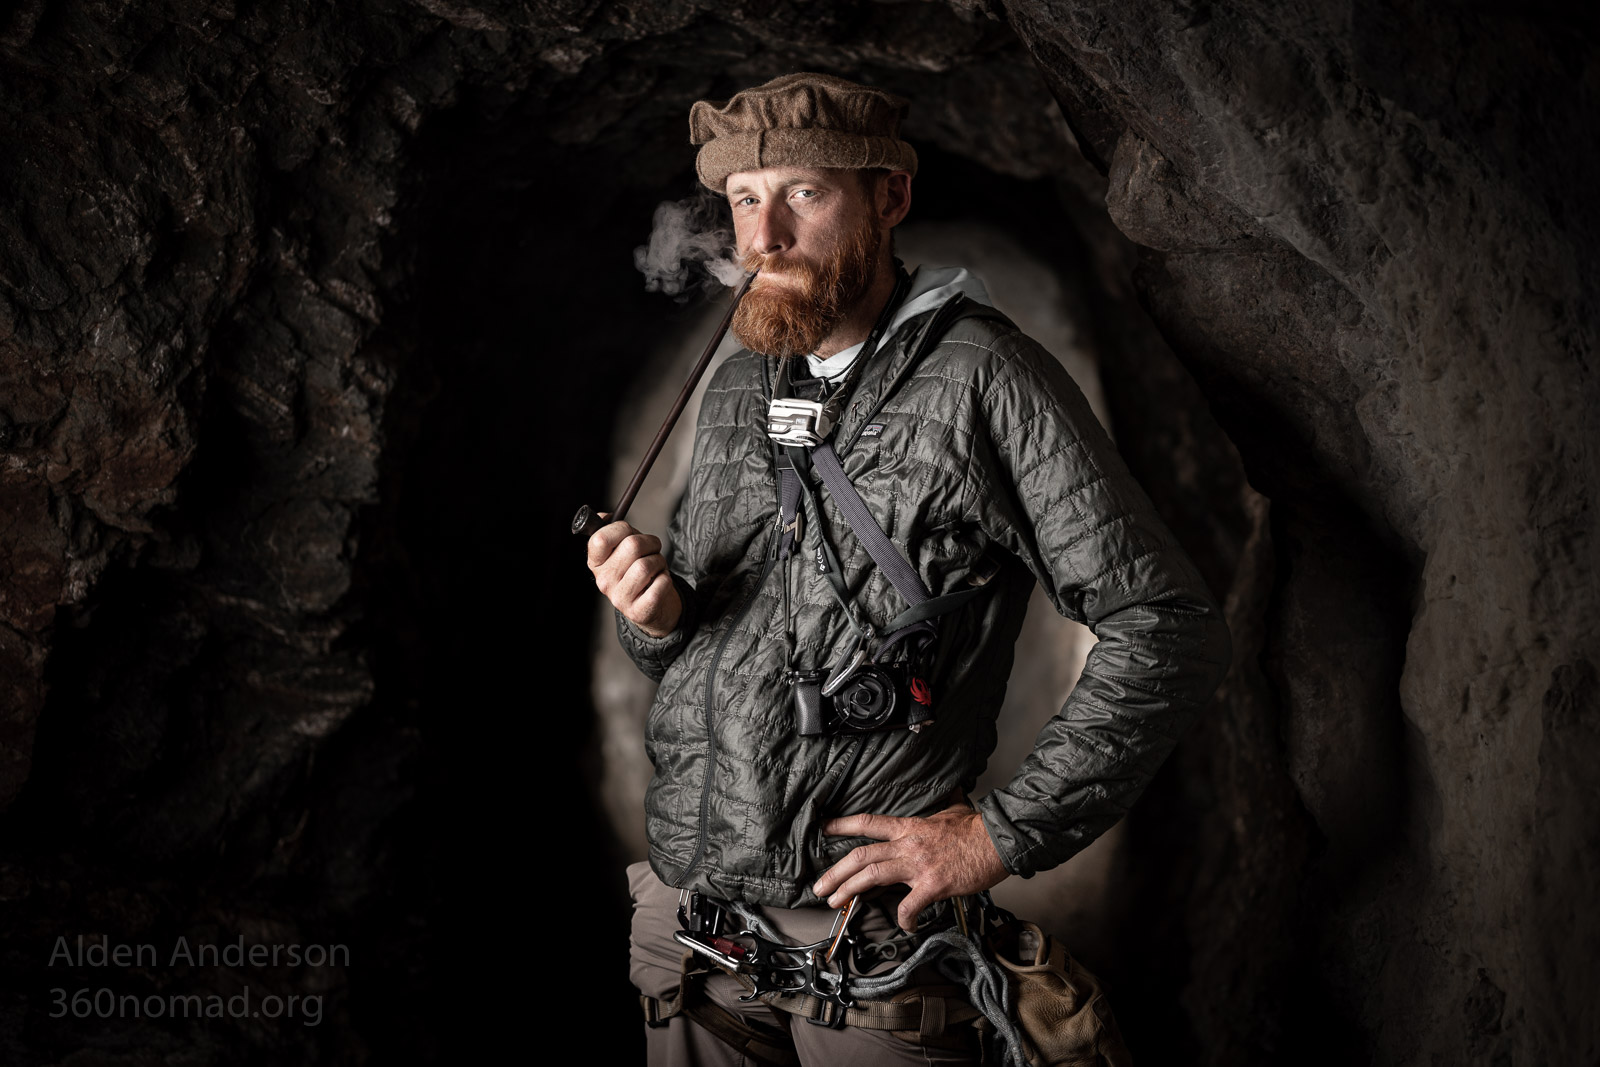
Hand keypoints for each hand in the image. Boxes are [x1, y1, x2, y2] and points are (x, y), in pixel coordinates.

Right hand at [586, 519, 681, 636]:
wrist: (651, 606)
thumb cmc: (637, 571)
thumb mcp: (621, 550)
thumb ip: (612, 531)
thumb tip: (603, 516)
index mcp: (596, 563)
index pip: (600, 539)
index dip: (620, 528)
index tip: (630, 532)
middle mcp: (604, 581)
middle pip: (632, 545)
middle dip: (650, 542)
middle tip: (652, 549)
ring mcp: (619, 599)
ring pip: (647, 564)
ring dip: (659, 561)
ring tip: (656, 567)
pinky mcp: (638, 612)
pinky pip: (660, 584)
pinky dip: (666, 579)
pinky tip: (659, 583)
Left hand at [812, 803, 1008, 931]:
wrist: (998, 841)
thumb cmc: (977, 828)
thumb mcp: (955, 808)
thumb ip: (945, 803)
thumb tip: (951, 789)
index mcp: (910, 827)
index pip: (869, 823)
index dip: (842, 825)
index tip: (824, 828)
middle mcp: (908, 844)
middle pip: (861, 855)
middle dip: (836, 871)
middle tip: (819, 885)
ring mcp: (918, 865)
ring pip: (872, 875)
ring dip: (849, 890)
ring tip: (835, 902)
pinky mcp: (932, 885)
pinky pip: (909, 906)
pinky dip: (903, 919)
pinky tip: (905, 926)